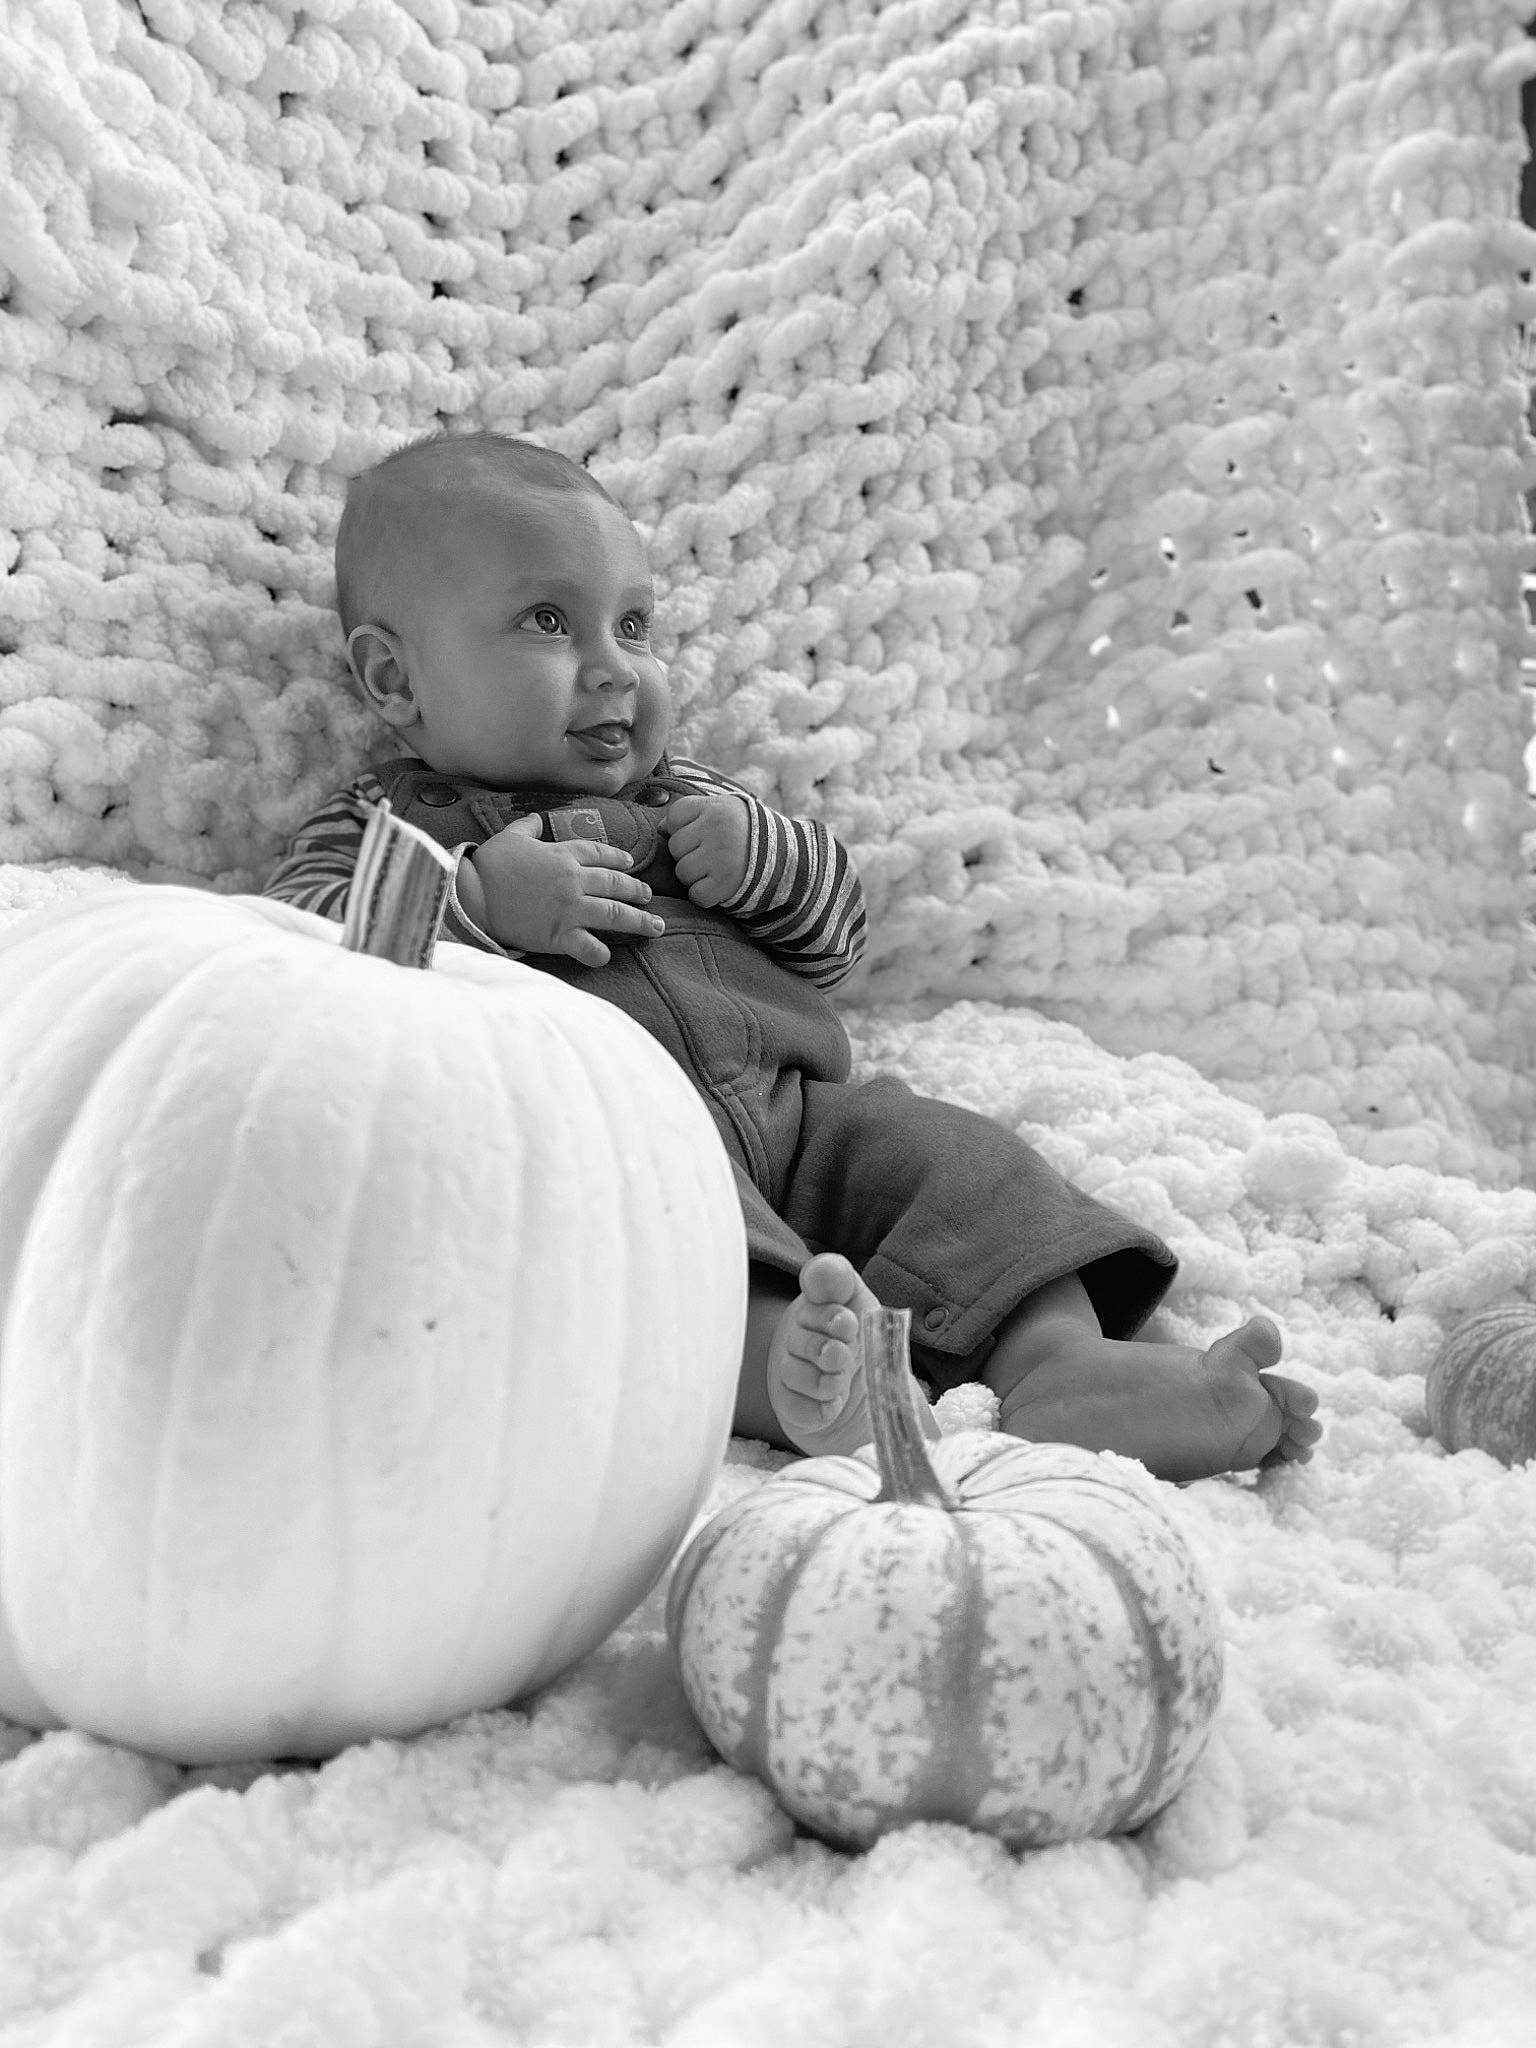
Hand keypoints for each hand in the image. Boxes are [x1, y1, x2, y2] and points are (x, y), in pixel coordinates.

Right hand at [465, 814, 664, 966]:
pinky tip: (606, 955)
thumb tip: (537, 818)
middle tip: (650, 897)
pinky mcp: (559, 935)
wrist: (472, 895)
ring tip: (655, 927)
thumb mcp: (510, 837)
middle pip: (616, 884)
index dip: (618, 859)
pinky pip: (588, 947)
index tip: (631, 865)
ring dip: (639, 922)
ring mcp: (569, 909)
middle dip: (637, 891)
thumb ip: (528, 827)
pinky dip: (600, 953)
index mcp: (562, 855)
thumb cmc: (489, 866)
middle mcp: (573, 881)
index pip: (600, 854)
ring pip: (615, 915)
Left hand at [661, 792, 749, 907]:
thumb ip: (692, 814)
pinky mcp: (726, 883)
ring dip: (695, 876)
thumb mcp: (723, 811)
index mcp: (715, 807)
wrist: (786, 857)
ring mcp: (721, 857)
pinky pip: (696, 895)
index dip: (682, 828)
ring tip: (716, 869)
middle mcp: (717, 829)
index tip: (702, 833)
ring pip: (682, 872)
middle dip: (688, 854)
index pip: (675, 816)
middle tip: (711, 854)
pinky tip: (719, 885)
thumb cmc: (745, 833)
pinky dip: (704, 895)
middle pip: (675, 846)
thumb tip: (660, 829)